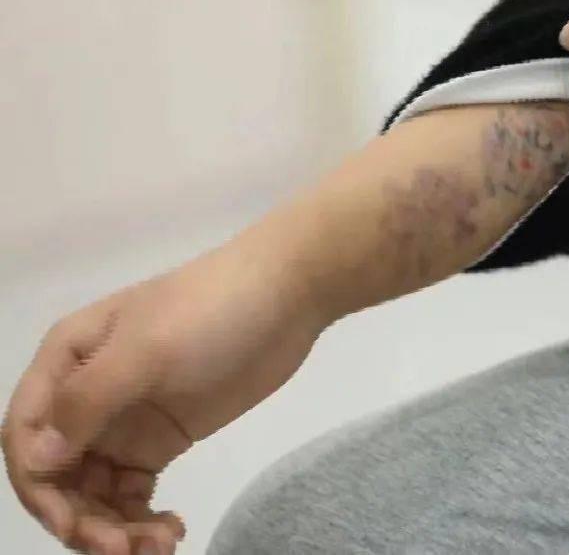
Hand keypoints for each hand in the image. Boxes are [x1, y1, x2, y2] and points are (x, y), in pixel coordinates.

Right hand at [2, 234, 326, 554]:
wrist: (286, 295)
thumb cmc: (210, 312)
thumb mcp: (147, 350)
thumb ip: (89, 401)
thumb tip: (39, 459)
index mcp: (66, 361)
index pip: (26, 436)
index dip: (40, 487)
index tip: (76, 525)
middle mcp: (86, 394)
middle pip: (58, 473)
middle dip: (80, 518)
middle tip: (125, 549)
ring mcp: (126, 419)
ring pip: (94, 490)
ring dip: (113, 526)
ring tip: (159, 544)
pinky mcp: (164, 437)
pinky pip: (132, 489)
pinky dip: (140, 517)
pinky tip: (171, 530)